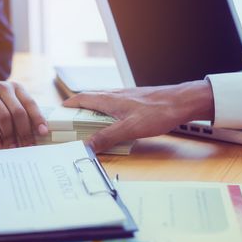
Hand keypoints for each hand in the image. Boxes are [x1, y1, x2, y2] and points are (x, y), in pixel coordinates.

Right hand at [0, 78, 48, 147]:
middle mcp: (3, 87)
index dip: (38, 118)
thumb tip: (33, 133)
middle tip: (27, 146)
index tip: (43, 132)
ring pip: (3, 117)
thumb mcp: (5, 98)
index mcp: (16, 87)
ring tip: (12, 148)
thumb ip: (19, 110)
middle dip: (24, 132)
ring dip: (9, 136)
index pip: (30, 103)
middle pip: (18, 112)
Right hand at [63, 80, 213, 152]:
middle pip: (90, 102)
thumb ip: (106, 137)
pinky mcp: (136, 102)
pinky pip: (115, 108)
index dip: (68, 105)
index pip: (81, 99)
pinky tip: (114, 126)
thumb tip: (86, 146)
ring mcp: (126, 98)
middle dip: (79, 113)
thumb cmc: (158, 111)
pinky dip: (108, 117)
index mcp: (109, 99)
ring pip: (103, 105)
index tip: (59, 113)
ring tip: (90, 130)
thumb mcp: (129, 128)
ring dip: (93, 115)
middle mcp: (115, 96)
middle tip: (72, 127)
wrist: (183, 102)